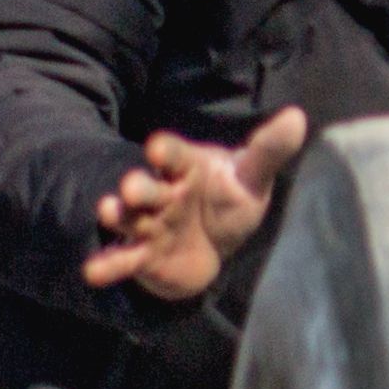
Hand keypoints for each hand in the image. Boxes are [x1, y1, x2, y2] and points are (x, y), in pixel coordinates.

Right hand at [79, 107, 309, 300]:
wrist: (210, 245)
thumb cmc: (229, 201)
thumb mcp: (251, 176)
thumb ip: (268, 151)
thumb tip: (297, 117)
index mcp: (187, 168)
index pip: (175, 155)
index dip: (166, 151)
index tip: (157, 148)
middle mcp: (162, 194)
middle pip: (147, 187)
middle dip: (138, 187)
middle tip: (130, 187)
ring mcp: (149, 225)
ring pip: (130, 218)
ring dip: (117, 215)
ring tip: (107, 211)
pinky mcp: (143, 256)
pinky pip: (123, 259)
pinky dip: (107, 265)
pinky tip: (92, 272)